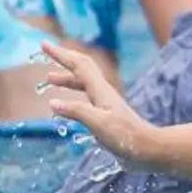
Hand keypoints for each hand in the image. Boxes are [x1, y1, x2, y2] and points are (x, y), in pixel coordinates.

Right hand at [43, 42, 152, 160]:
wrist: (147, 148)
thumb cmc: (125, 136)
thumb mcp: (98, 123)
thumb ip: (76, 111)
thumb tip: (52, 101)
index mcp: (100, 90)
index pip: (78, 65)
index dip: (60, 54)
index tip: (44, 44)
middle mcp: (102, 92)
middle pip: (82, 68)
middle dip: (63, 59)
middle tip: (46, 53)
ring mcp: (105, 103)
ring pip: (83, 83)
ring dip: (66, 78)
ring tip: (50, 79)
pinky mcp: (106, 114)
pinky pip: (85, 97)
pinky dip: (73, 95)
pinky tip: (66, 105)